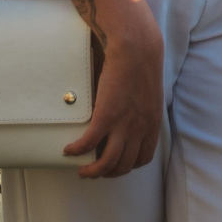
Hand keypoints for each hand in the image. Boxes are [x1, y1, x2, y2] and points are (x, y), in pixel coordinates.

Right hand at [70, 6, 163, 176]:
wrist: (137, 48)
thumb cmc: (143, 64)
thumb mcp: (150, 94)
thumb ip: (142, 110)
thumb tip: (129, 116)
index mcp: (152, 124)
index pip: (143, 158)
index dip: (128, 166)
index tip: (116, 164)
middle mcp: (140, 129)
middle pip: (125, 165)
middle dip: (109, 173)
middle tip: (95, 170)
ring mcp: (124, 125)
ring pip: (107, 163)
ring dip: (92, 172)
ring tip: (81, 171)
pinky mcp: (106, 116)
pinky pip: (88, 144)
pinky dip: (77, 151)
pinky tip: (69, 150)